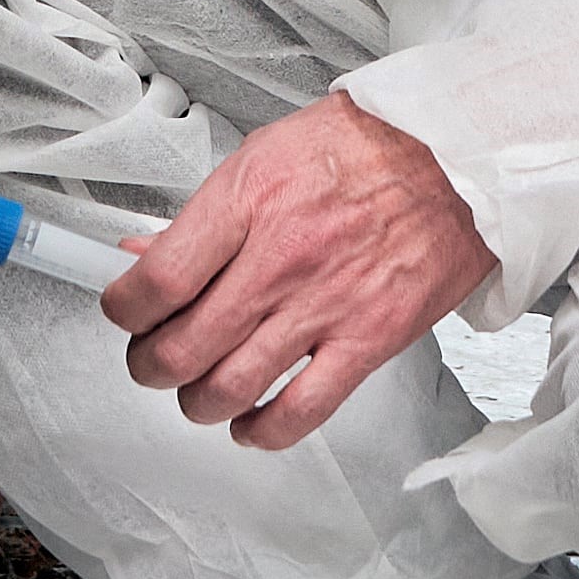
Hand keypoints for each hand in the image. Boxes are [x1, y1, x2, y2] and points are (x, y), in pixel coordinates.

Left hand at [106, 94, 488, 449]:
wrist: (455, 156)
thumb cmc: (363, 147)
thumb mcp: (265, 155)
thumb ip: (203, 215)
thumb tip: (140, 252)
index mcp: (250, 200)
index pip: (157, 280)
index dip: (122, 310)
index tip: (122, 311)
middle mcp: (281, 258)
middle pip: (181, 347)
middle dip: (149, 364)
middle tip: (151, 357)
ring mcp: (325, 306)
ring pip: (227, 388)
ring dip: (194, 401)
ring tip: (195, 389)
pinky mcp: (368, 341)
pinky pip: (299, 413)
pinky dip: (259, 431)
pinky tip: (247, 421)